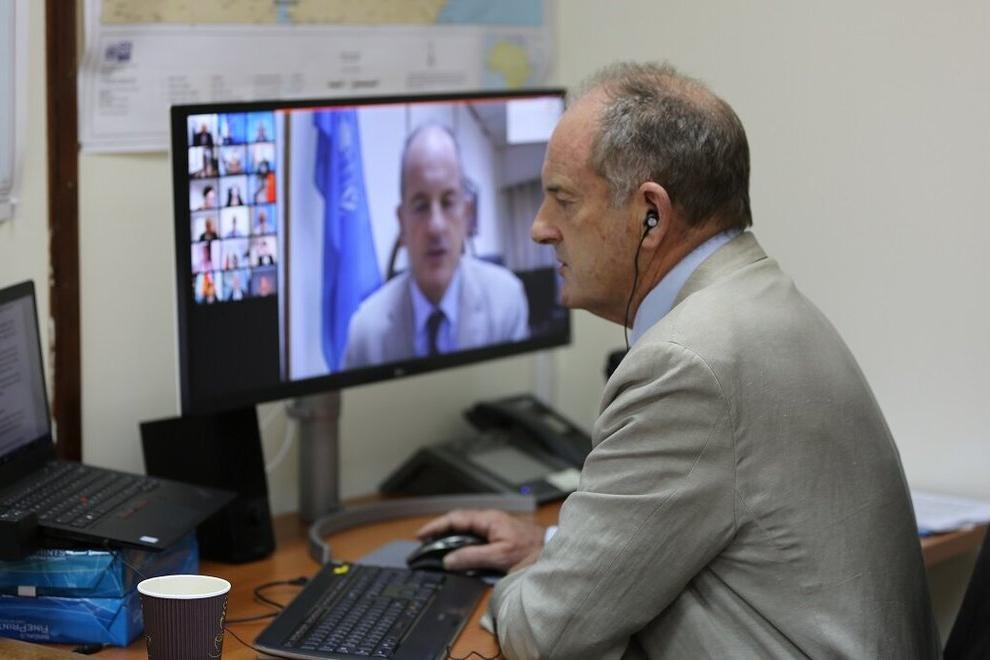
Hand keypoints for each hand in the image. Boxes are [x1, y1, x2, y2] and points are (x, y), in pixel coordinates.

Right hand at [416, 509, 545, 573]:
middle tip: (424, 543)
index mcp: (488, 519)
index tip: (421, 535)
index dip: (436, 526)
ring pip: (467, 529)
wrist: (553, 553)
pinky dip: (463, 543)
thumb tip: (448, 560)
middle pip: (459, 522)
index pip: (455, 518)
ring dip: (451, 537)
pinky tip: (459, 553)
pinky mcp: (500, 537)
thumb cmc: (530, 552)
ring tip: (437, 548)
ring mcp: (496, 527)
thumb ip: (472, 557)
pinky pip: (476, 536)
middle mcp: (490, 520)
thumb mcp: (499, 556)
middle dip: (440, 531)